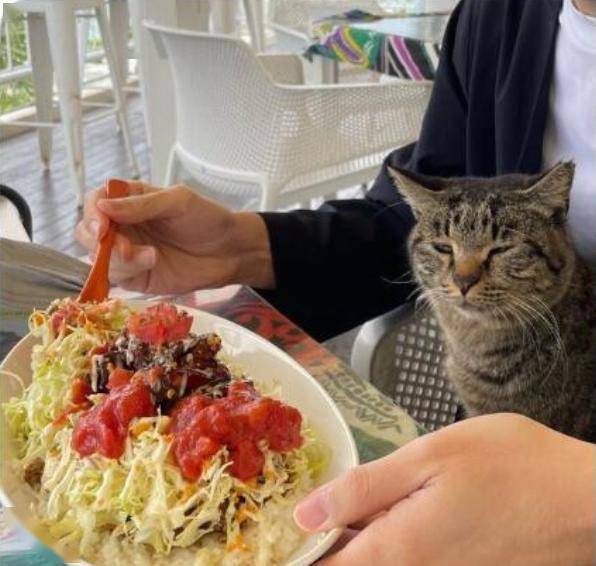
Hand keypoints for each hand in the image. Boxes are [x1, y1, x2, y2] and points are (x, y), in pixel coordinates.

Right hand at [75, 181, 274, 293]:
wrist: (230, 251)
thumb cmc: (207, 219)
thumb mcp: (178, 202)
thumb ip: (141, 204)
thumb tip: (102, 206)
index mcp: (130, 200)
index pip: (95, 202)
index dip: (92, 214)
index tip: (102, 227)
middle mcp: (123, 226)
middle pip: (87, 233)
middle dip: (99, 242)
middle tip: (126, 248)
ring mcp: (128, 252)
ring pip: (98, 258)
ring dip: (117, 259)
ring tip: (150, 256)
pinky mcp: (136, 276)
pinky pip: (116, 277)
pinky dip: (128, 271)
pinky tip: (152, 262)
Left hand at [295, 414, 592, 565]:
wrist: (587, 502)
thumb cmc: (511, 467)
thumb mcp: (429, 458)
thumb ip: (364, 489)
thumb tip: (305, 516)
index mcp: (397, 548)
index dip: (298, 555)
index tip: (280, 536)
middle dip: (329, 543)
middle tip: (318, 510)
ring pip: (381, 562)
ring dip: (360, 540)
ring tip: (357, 506)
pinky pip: (411, 561)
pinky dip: (393, 541)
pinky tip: (399, 510)